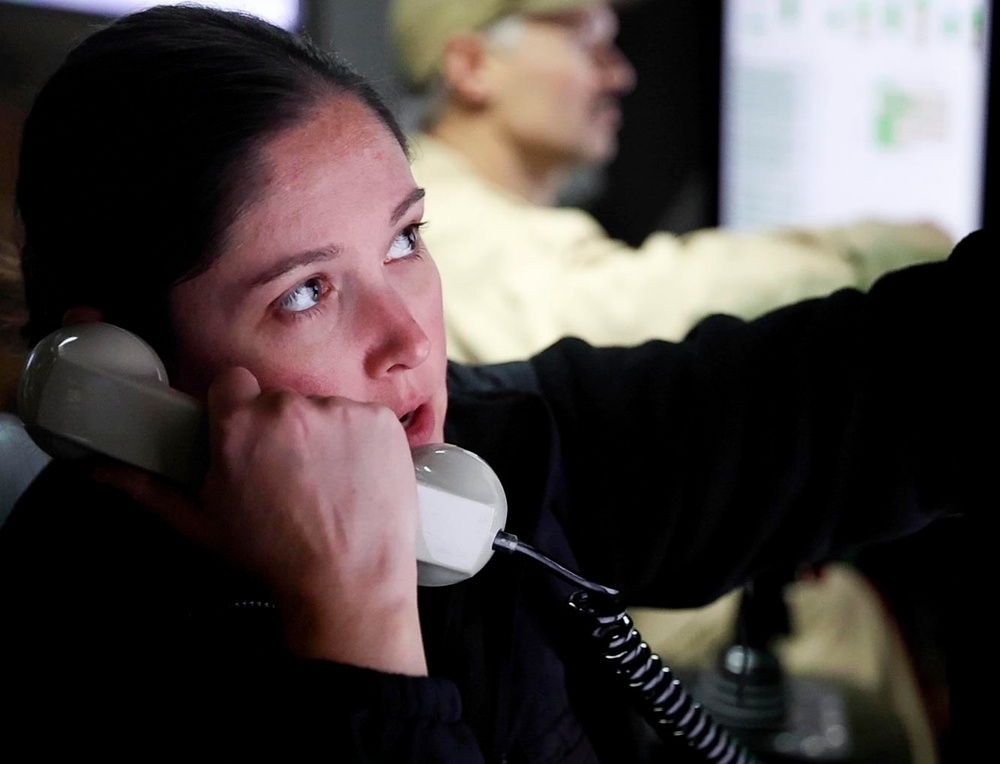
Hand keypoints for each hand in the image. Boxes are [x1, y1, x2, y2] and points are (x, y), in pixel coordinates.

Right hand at [95, 366, 426, 674]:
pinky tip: (356, 479)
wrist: (349, 584)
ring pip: (324, 410)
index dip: (238, 410)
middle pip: (280, 401)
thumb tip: (102, 472)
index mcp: (238, 425)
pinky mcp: (382, 420)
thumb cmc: (272, 558)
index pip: (232, 383)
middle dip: (281, 430)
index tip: (249, 438)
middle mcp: (289, 408)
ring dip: (324, 435)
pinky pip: (364, 418)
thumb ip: (149, 490)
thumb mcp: (201, 525)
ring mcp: (341, 411)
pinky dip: (362, 441)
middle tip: (290, 476)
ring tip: (327, 484)